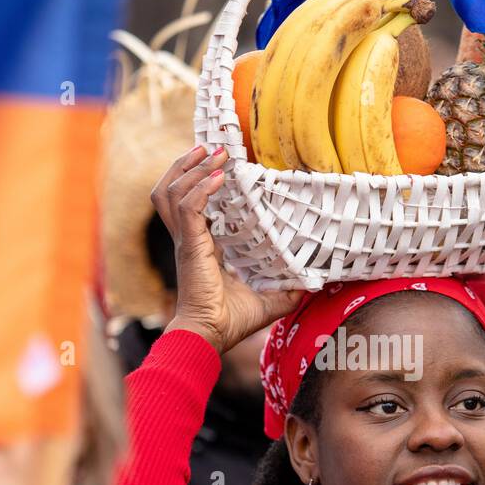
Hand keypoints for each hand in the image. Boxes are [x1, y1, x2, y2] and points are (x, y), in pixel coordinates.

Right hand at [152, 145, 303, 354]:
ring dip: (191, 168)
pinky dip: (201, 188)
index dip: (201, 180)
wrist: (210, 336)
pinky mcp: (189, 245)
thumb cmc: (230, 322)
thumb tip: (313, 283)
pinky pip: (187, 206)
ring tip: (212, 153)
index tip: (221, 163)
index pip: (191, 203)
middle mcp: (189, 238)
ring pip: (172, 191)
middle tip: (213, 148)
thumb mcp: (269, 300)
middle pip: (172, 189)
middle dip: (189, 164)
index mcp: (201, 245)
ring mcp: (186, 240)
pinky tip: (219, 178)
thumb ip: (288, 289)